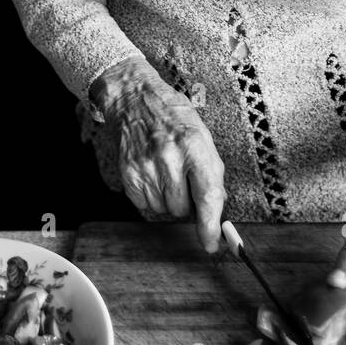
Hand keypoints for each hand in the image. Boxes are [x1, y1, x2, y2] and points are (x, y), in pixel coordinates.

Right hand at [90, 57, 225, 252]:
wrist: (136, 100)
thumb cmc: (175, 118)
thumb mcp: (203, 137)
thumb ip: (212, 173)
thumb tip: (217, 210)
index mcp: (194, 145)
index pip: (207, 195)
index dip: (210, 226)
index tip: (211, 244)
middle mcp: (169, 157)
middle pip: (183, 209)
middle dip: (189, 204)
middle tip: (185, 181)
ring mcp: (145, 167)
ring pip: (165, 211)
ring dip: (170, 202)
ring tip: (168, 175)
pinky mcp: (128, 175)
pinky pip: (146, 206)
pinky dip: (153, 199)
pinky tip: (154, 177)